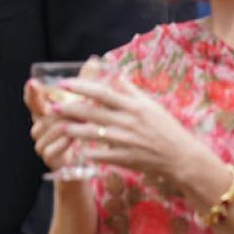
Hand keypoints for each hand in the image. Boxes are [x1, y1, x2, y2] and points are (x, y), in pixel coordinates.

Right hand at [24, 79, 80, 172]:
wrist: (82, 163)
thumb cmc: (81, 130)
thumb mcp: (84, 105)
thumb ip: (86, 84)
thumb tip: (94, 60)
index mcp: (44, 113)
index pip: (33, 100)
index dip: (32, 92)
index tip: (32, 83)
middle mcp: (39, 126)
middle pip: (46, 113)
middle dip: (64, 108)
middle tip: (81, 104)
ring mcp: (41, 142)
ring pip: (51, 128)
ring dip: (68, 123)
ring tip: (83, 120)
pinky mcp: (47, 156)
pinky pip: (53, 147)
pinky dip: (64, 142)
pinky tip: (73, 140)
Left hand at [54, 74, 214, 193]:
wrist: (181, 158)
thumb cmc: (167, 130)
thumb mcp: (152, 106)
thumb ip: (132, 92)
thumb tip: (118, 75)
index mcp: (134, 106)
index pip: (102, 93)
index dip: (81, 87)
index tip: (65, 84)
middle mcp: (127, 121)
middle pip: (91, 112)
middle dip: (69, 109)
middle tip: (52, 106)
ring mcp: (125, 141)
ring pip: (91, 134)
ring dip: (73, 130)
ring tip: (59, 127)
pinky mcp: (124, 158)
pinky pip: (99, 154)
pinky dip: (88, 152)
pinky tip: (78, 150)